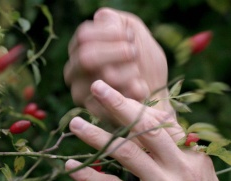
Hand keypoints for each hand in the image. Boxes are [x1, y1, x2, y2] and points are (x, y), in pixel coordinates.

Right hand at [64, 8, 173, 123]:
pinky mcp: (95, 113)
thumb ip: (118, 21)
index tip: (130, 37)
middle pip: (87, 58)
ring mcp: (81, 94)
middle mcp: (73, 71)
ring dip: (129, 72)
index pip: (84, 37)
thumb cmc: (144, 60)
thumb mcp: (135, 32)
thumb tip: (101, 18)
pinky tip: (141, 88)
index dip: (110, 34)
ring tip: (138, 74)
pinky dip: (133, 92)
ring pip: (104, 79)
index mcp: (79, 48)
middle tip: (134, 53)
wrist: (157, 93)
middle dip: (118, 53)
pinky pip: (113, 101)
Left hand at [65, 80, 230, 180]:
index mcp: (195, 157)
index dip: (139, 105)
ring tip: (75, 123)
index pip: (165, 122)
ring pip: (125, 153)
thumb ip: (180, 153)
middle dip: (118, 104)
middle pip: (145, 129)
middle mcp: (180, 170)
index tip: (117, 93)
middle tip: (96, 87)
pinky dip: (89, 175)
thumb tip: (160, 126)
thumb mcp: (202, 179)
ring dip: (96, 136)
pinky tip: (72, 166)